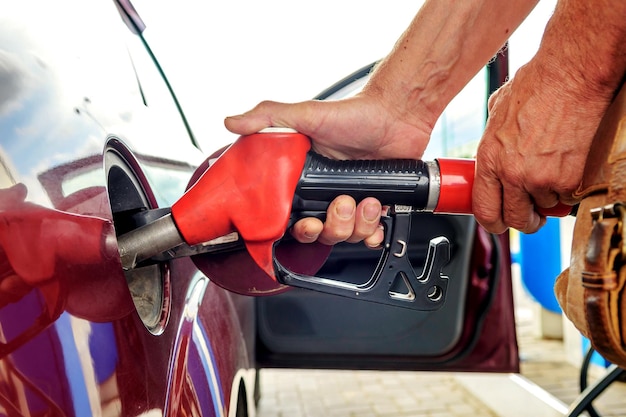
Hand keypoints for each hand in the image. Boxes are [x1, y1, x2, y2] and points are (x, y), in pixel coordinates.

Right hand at [225, 90, 433, 246]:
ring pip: (346, 236)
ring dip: (357, 224)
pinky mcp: (376, 204)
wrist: (396, 113)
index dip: (300, 228)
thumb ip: (268, 117)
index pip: (293, 217)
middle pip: (321, 234)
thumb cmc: (353, 113)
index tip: (307, 222)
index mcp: (305, 180)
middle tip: (343, 203)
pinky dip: (374, 231)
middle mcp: (326, 194)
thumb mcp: (305, 114)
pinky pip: (370, 234)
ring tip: (366, 199)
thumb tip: (232, 122)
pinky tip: (376, 215)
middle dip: (332, 227)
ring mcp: (351, 201)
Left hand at [473, 58, 610, 233]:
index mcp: (489, 160)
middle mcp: (512, 174)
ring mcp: (541, 179)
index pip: (484, 210)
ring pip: (545, 208)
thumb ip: (491, 144)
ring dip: (549, 198)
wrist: (570, 76)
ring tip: (552, 173)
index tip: (500, 222)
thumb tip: (488, 158)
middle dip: (525, 221)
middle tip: (532, 215)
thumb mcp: (496, 115)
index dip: (493, 222)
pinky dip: (569, 188)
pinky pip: (568, 197)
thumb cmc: (535, 87)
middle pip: (515, 220)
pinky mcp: (569, 178)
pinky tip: (568, 166)